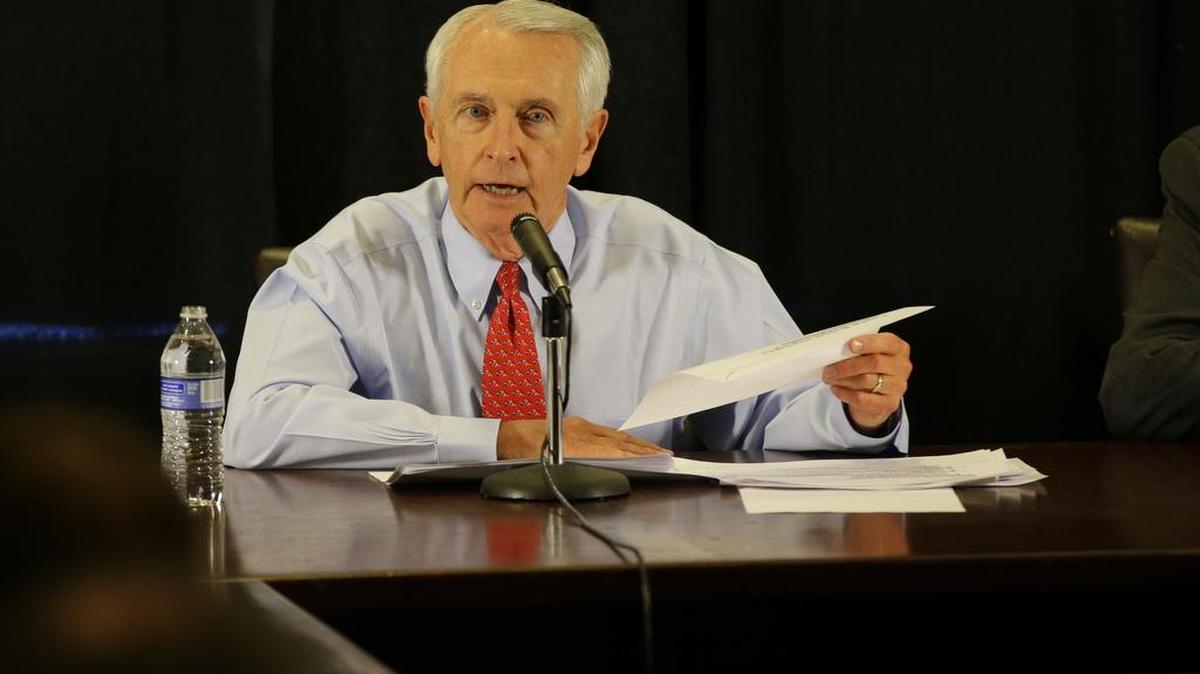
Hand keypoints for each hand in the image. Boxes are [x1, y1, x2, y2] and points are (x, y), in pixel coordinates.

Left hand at [496, 417, 669, 459]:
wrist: (505, 434)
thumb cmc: (521, 453)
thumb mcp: (546, 467)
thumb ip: (572, 471)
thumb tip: (595, 476)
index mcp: (574, 443)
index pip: (613, 450)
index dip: (636, 454)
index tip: (655, 458)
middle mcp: (579, 431)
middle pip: (619, 441)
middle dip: (644, 448)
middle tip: (664, 454)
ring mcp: (578, 426)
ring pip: (613, 435)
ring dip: (635, 443)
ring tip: (654, 449)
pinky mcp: (575, 424)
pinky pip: (604, 432)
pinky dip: (621, 438)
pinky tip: (629, 443)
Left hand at [821, 332, 911, 431]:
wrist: (876, 394)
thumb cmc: (869, 367)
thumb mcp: (867, 354)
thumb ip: (858, 349)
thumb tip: (836, 349)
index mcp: (899, 349)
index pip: (888, 342)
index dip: (869, 343)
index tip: (850, 345)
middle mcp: (903, 367)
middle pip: (874, 363)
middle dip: (847, 365)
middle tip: (828, 369)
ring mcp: (898, 387)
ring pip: (866, 381)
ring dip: (843, 379)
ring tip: (829, 378)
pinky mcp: (890, 404)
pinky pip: (863, 399)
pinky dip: (845, 394)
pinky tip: (836, 389)